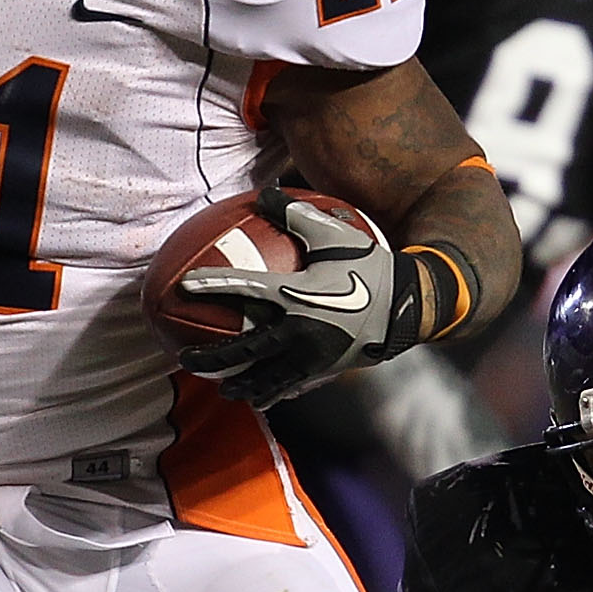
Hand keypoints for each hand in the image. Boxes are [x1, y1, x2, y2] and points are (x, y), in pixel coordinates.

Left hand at [176, 188, 406, 407]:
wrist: (409, 307)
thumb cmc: (371, 267)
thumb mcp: (336, 234)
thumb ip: (297, 214)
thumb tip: (264, 193)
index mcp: (295, 296)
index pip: (244, 289)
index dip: (211, 285)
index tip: (183, 285)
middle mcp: (298, 332)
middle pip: (243, 351)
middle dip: (211, 357)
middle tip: (185, 357)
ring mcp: (311, 358)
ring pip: (265, 379)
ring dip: (239, 384)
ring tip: (221, 387)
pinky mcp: (325, 371)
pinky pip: (291, 386)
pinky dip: (272, 392)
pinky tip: (261, 397)